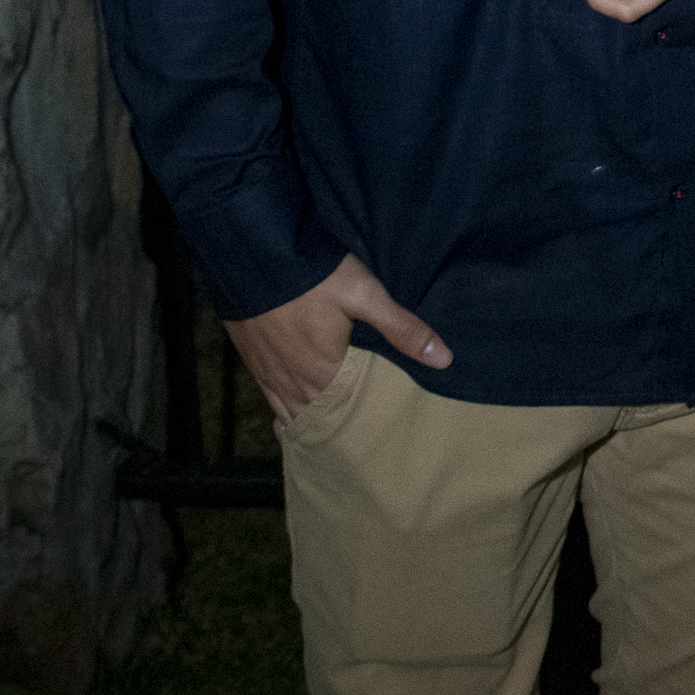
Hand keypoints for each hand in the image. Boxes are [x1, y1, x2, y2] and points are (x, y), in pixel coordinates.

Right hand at [225, 251, 451, 421]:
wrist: (250, 254)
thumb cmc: (312, 274)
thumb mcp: (364, 294)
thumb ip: (401, 328)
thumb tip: (444, 359)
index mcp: (324, 372)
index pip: (348, 413)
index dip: (364, 424)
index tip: (380, 434)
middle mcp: (294, 381)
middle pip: (320, 416)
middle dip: (338, 426)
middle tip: (360, 440)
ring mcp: (269, 372)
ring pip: (293, 410)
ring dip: (311, 419)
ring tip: (331, 432)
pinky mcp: (252, 360)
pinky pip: (270, 397)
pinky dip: (284, 409)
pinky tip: (291, 415)